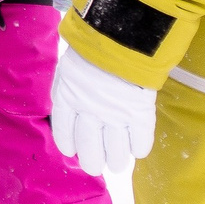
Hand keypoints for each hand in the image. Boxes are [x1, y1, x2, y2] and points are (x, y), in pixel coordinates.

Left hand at [51, 41, 155, 174]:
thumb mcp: (67, 69)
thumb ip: (65, 91)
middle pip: (89, 148)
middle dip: (92, 162)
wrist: (119, 37)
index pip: (64, 132)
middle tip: (96, 166)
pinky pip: (140, 141)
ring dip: (116, 161)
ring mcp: (116, 115)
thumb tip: (65, 112)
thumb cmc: (91, 51)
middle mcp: (90, 112)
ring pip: (116, 151)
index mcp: (68, 99)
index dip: (68, 145)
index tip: (72, 152)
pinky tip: (136, 150)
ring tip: (117, 164)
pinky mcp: (139, 113)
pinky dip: (138, 149)